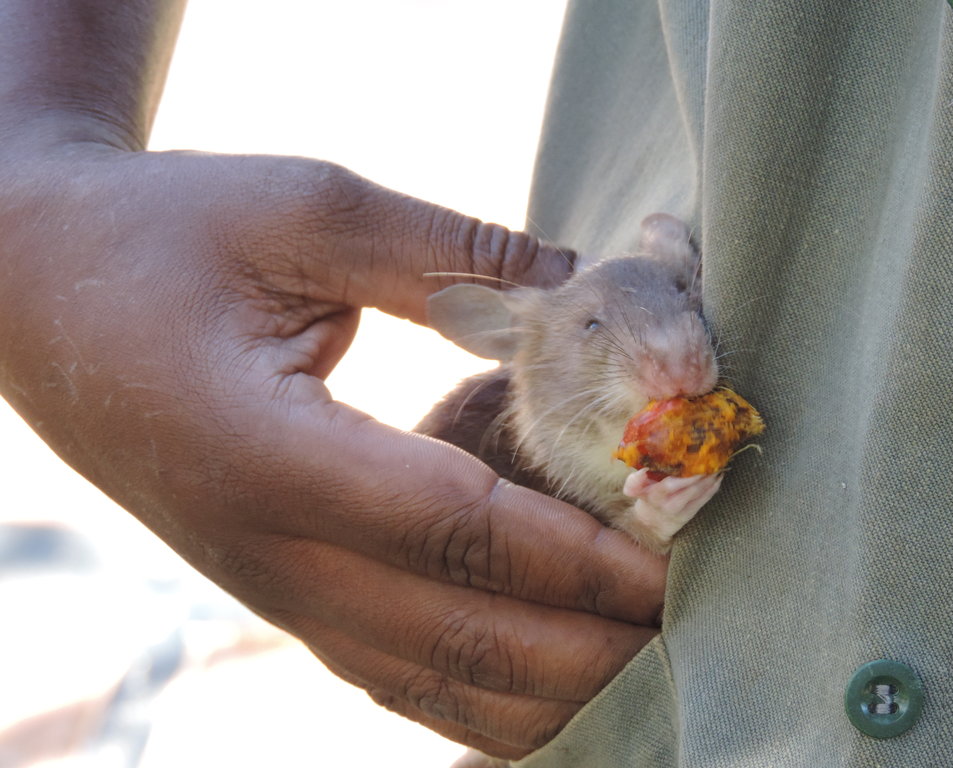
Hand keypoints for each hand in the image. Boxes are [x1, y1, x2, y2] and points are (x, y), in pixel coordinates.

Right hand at [0, 144, 667, 759]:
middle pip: (460, 640)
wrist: (35, 291)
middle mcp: (267, 551)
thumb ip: (450, 250)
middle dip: (589, 642)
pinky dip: (485, 686)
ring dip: (547, 683)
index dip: (580, 554)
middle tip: (691, 616)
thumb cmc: (160, 237)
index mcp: (268, 453)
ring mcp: (270, 588)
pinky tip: (550, 658)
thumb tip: (581, 283)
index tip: (677, 562)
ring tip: (638, 647)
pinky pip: (396, 674)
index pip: (459, 530)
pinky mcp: (279, 591)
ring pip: (432, 688)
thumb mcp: (302, 208)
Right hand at [622, 470, 722, 551]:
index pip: (669, 485)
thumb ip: (636, 480)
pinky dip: (713, 487)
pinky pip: (704, 499)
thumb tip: (643, 469)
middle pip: (689, 488)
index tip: (691, 462)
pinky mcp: (691, 513)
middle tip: (709, 459)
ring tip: (717, 464)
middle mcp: (668, 504)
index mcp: (654, 495)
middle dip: (701, 474)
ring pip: (699, 493)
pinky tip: (719, 477)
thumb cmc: (646, 498)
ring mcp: (681, 510)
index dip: (683, 476)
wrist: (652, 524)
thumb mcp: (635, 489)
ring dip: (710, 479)